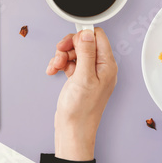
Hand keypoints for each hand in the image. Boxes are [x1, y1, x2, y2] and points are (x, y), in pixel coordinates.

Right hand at [45, 27, 116, 160]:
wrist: (73, 129)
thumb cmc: (81, 110)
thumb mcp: (83, 77)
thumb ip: (86, 53)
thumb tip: (87, 33)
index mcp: (107, 65)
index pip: (98, 37)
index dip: (82, 36)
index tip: (69, 42)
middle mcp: (100, 67)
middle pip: (83, 43)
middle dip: (68, 46)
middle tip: (60, 54)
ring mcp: (89, 73)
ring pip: (74, 52)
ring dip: (62, 56)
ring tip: (56, 66)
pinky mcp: (80, 78)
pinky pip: (69, 62)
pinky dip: (60, 64)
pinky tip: (54, 71)